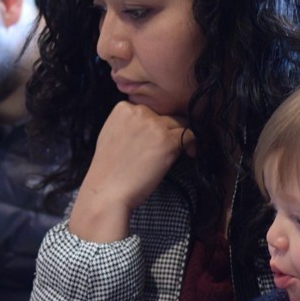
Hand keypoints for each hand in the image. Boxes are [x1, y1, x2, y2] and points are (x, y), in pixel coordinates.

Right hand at [68, 101, 190, 242]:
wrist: (107, 192)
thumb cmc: (109, 171)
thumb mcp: (111, 135)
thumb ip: (129, 124)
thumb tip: (150, 123)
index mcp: (123, 108)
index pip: (150, 109)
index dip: (156, 124)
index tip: (156, 139)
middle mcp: (139, 112)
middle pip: (166, 115)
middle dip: (168, 130)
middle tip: (166, 149)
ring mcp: (154, 125)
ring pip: (180, 123)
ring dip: (180, 137)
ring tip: (177, 153)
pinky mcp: (167, 140)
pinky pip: (190, 135)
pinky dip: (192, 144)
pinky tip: (188, 153)